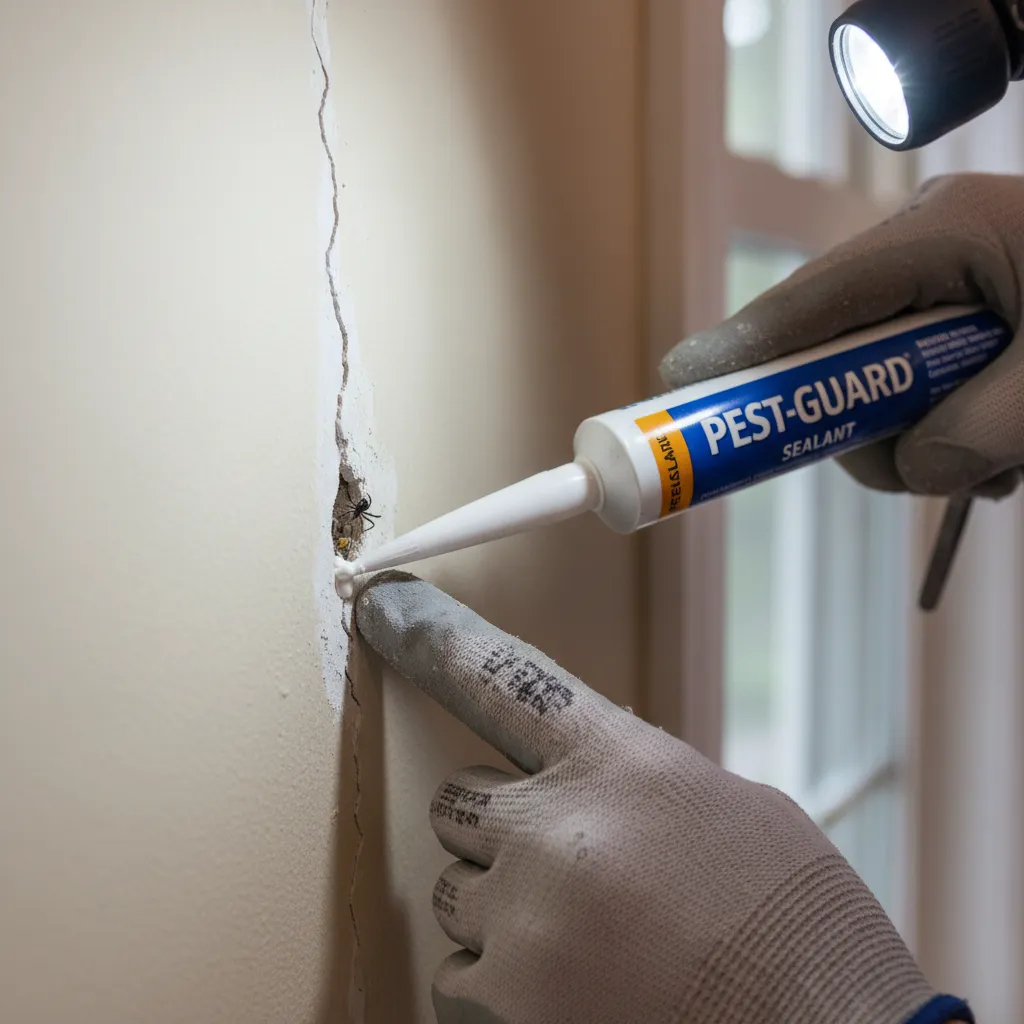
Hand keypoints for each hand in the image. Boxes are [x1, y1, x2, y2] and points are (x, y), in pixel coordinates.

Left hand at [355, 572, 939, 1023]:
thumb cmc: (796, 926)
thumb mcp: (734, 811)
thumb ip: (640, 781)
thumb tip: (589, 785)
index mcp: (621, 764)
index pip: (503, 677)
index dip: (438, 639)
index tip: (385, 608)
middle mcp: (556, 829)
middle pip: (458, 800)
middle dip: (496, 828)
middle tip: (561, 865)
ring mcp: (523, 918)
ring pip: (454, 890)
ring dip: (499, 907)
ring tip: (581, 938)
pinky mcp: (506, 1001)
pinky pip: (456, 973)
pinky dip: (496, 982)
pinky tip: (568, 990)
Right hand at [660, 172, 1023, 498]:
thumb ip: (980, 434)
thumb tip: (915, 470)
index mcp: (945, 232)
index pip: (815, 297)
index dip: (742, 347)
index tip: (679, 388)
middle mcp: (925, 253)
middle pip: (826, 349)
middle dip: (853, 419)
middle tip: (911, 459)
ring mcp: (933, 289)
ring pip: (865, 386)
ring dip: (913, 439)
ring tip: (1003, 450)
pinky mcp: (947, 326)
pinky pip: (904, 393)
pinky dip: (940, 435)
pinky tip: (1002, 441)